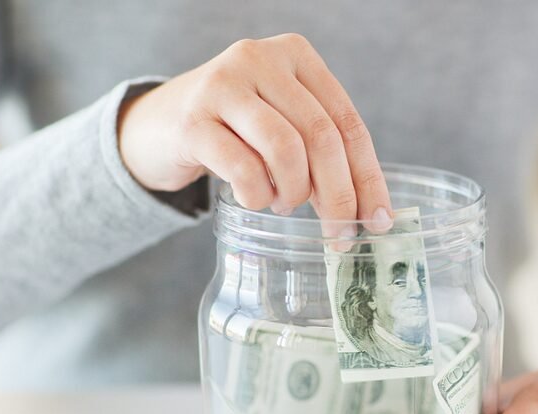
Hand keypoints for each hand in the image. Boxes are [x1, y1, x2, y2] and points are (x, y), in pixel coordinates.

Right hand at [117, 33, 391, 236]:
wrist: (157, 125)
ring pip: (286, 149)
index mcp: (295, 55)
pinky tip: (255, 199)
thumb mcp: (283, 124)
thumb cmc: (234, 131)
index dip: (368, 176)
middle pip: (322, 136)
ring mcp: (223, 85)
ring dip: (294, 192)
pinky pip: (243, 169)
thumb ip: (322, 152)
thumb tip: (370, 211)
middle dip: (338, 196)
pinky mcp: (192, 121)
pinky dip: (258, 196)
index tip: (379, 220)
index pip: (348, 122)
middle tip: (339, 235)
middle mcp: (260, 59)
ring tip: (286, 203)